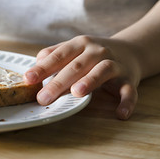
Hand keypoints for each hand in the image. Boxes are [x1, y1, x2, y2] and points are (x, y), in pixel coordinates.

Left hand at [24, 35, 141, 119]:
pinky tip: (120, 114)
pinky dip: (127, 102)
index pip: (59, 56)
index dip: (43, 68)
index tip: (28, 79)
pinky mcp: (130, 79)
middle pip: (76, 66)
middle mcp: (97, 51)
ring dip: (90, 81)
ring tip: (77, 93)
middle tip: (43, 97)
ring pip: (103, 71)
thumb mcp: (73, 49)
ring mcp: (115, 64)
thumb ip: (53, 56)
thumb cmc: (92, 54)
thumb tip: (34, 66)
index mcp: (79, 44)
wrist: (131, 50)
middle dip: (59, 82)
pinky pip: (129, 91)